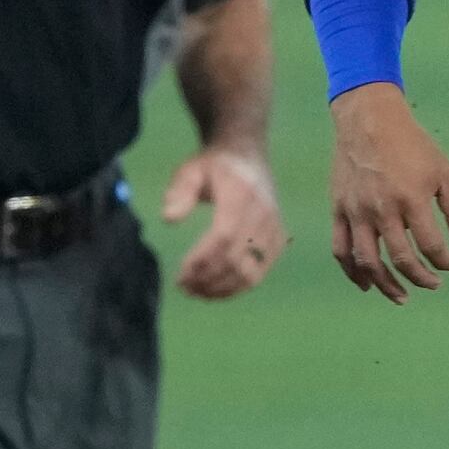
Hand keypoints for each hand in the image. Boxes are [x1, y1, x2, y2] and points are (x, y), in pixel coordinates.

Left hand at [161, 143, 282, 299]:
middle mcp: (264, 212)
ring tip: (197, 293)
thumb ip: (179, 192)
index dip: (202, 259)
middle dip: (208, 278)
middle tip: (184, 288)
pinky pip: (260, 272)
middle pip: (236, 257)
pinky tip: (216, 290)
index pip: (223, 235)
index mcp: (241, 193)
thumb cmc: (213, 166)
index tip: (181, 274)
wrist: (248, 156)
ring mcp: (274, 227)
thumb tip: (169, 219)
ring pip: (251, 271)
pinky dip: (238, 287)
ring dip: (222, 288)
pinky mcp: (279, 239)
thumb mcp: (190, 170)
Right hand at [328, 83, 448, 304]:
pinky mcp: (339, 210)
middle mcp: (382, 210)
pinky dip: (352, 271)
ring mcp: (357, 212)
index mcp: (411, 200)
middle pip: (400, 258)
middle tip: (433, 284)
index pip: (430, 245)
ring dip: (385, 284)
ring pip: (368, 261)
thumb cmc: (411, 144)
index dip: (444, 261)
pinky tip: (365, 284)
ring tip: (401, 296)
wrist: (368, 120)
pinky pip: (341, 249)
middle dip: (420, 277)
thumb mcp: (443, 170)